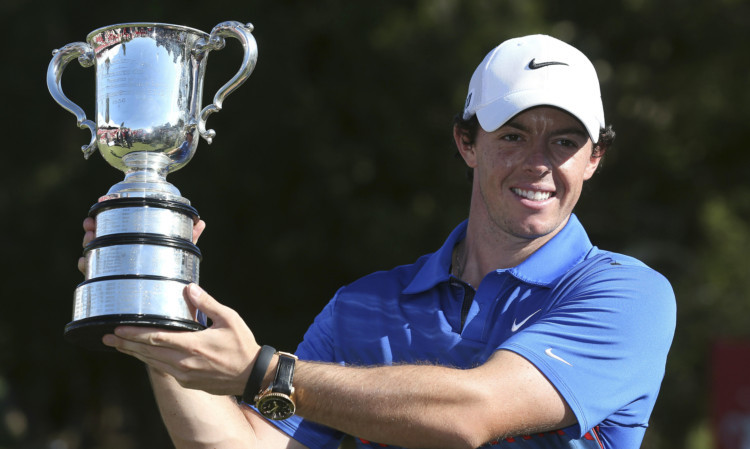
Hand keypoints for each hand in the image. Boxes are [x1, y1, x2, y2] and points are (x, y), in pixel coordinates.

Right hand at [77, 203, 206, 274]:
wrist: (170, 304)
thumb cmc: (173, 275)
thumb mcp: (179, 254)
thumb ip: (188, 238)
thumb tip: (201, 221)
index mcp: (137, 241)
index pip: (120, 222)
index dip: (111, 209)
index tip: (104, 200)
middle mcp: (122, 251)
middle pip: (103, 234)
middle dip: (94, 225)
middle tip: (91, 223)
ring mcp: (114, 266)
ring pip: (94, 250)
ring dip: (88, 242)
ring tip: (89, 238)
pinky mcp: (109, 282)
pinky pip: (93, 272)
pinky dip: (86, 266)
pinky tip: (84, 262)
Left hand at [102, 283, 259, 395]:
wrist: (251, 375)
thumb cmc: (242, 345)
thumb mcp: (229, 319)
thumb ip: (207, 303)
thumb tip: (189, 288)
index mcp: (193, 345)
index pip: (155, 338)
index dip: (134, 333)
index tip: (118, 328)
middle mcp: (184, 363)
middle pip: (147, 352)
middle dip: (125, 344)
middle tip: (107, 337)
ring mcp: (184, 375)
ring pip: (152, 363)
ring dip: (134, 353)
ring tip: (118, 345)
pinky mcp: (188, 382)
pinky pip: (163, 370)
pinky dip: (150, 361)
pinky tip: (144, 355)